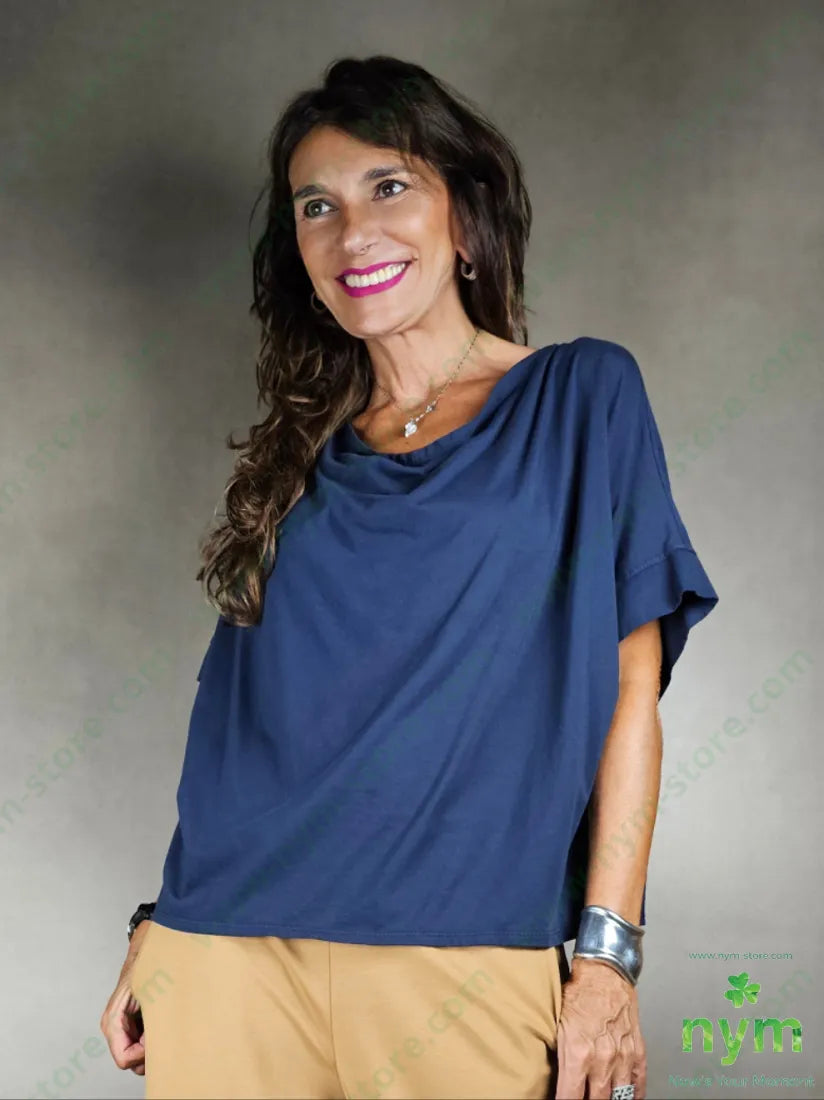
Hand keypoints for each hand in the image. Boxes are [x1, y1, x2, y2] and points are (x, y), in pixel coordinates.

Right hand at [99, 921, 150, 1075]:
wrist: (147, 951)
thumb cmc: (146, 967)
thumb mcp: (149, 992)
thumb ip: (150, 1019)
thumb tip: (154, 1044)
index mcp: (112, 1022)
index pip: (125, 1060)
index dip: (143, 1054)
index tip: (157, 1038)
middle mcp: (113, 1028)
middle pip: (132, 1062)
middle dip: (150, 1051)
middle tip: (162, 1030)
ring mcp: (122, 1028)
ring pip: (139, 1055)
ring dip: (154, 1044)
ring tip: (163, 1023)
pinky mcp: (132, 1025)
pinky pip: (143, 1044)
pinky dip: (155, 1038)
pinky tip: (163, 1021)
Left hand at [555, 956, 646, 1099]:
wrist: (605, 971)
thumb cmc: (580, 992)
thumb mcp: (558, 1024)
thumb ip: (560, 1057)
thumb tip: (557, 1077)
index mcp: (579, 1054)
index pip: (570, 1097)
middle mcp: (602, 1060)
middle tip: (583, 1099)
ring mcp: (622, 1057)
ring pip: (619, 1097)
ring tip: (602, 1098)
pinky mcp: (637, 1051)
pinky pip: (639, 1084)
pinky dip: (634, 1095)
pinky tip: (627, 1098)